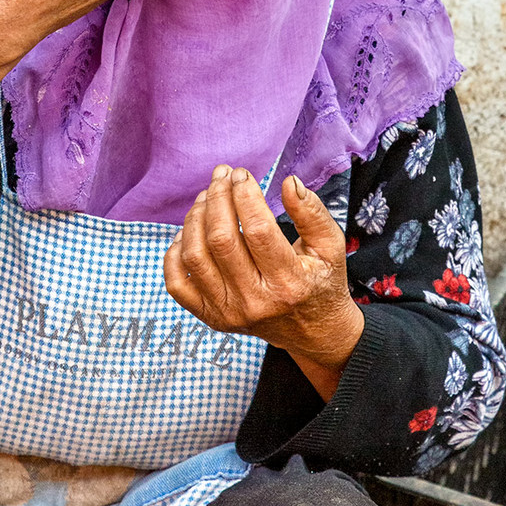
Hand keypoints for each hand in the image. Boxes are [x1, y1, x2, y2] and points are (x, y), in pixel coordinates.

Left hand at [164, 166, 364, 400]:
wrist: (312, 332)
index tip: (242, 174)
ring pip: (194, 256)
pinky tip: (190, 230)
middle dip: (217, 198)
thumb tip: (288, 182)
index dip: (245, 195)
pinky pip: (176, 282)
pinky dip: (175, 251)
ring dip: (195, 217)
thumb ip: (312, 212)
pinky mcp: (211, 317)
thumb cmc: (321, 281)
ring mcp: (228, 313)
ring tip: (207, 196)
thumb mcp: (330, 246)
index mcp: (288, 284)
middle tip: (222, 176)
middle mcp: (255, 302)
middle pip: (221, 240)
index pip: (258, 230)